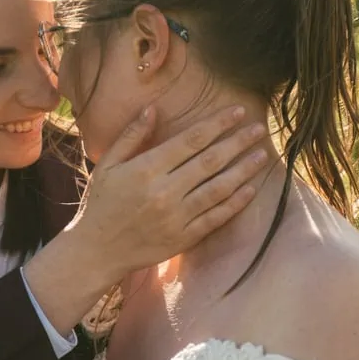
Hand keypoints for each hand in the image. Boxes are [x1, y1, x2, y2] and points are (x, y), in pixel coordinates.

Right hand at [73, 104, 269, 277]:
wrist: (96, 251)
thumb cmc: (100, 204)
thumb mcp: (107, 165)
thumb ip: (131, 136)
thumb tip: (153, 108)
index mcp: (146, 169)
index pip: (190, 140)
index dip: (217, 124)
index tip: (237, 111)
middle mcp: (164, 191)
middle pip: (210, 161)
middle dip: (238, 142)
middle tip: (259, 128)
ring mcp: (176, 217)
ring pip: (218, 189)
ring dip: (243, 170)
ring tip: (262, 155)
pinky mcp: (183, 238)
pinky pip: (215, 218)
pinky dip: (235, 203)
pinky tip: (250, 189)